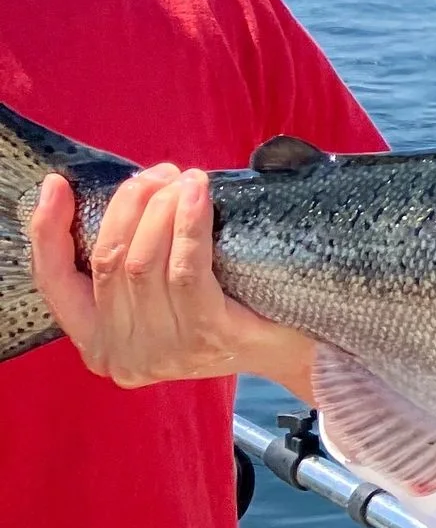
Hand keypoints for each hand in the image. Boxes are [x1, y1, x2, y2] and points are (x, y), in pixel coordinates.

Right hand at [31, 167, 317, 398]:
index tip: (56, 185)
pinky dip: (187, 224)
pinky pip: (184, 270)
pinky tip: (197, 194)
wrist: (295, 346)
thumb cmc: (227, 305)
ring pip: (142, 262)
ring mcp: (163, 351)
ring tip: (183, 179)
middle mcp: (122, 354)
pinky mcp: (205, 337)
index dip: (47, 231)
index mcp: (98, 342)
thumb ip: (134, 259)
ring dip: (160, 208)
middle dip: (128, 204)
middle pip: (106, 260)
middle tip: (159, 174)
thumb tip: (127, 192)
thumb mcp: (164, 293)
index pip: (54, 283)